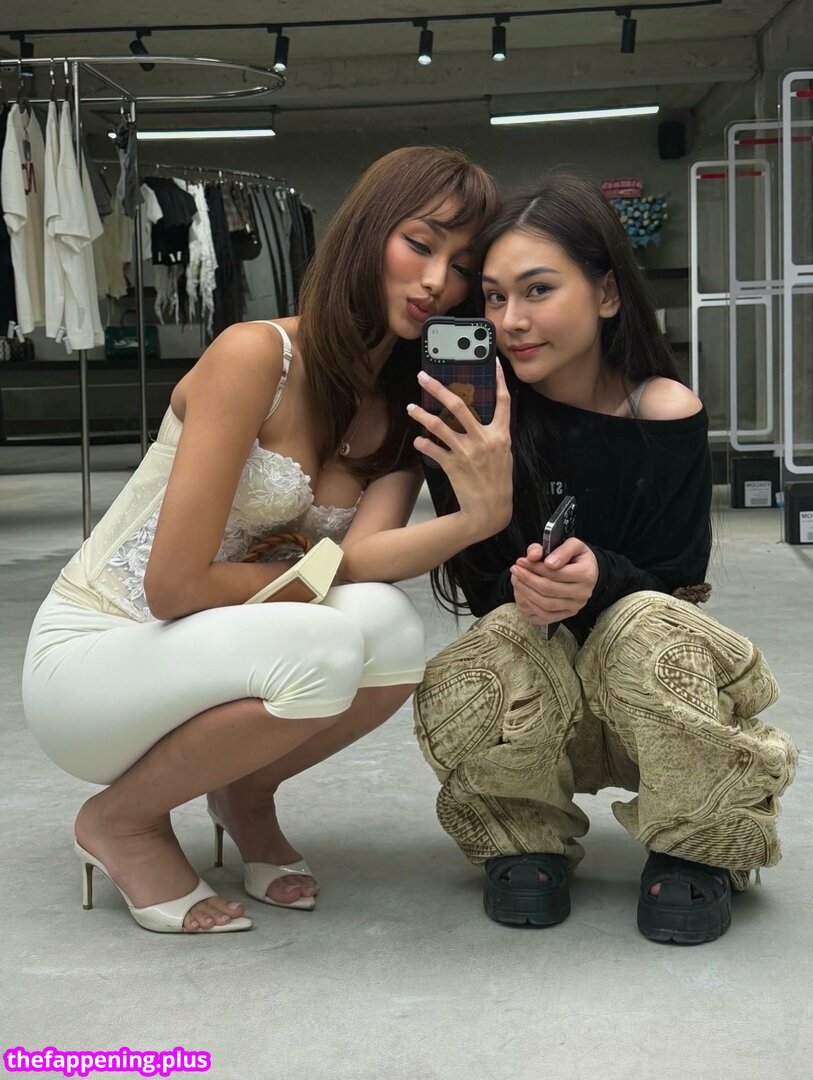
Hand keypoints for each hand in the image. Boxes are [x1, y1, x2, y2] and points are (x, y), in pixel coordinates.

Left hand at [407, 361, 511, 539]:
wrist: (490, 510)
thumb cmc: (497, 482)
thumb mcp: (503, 454)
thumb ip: (493, 434)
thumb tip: (475, 417)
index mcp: (501, 435)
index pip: (503, 401)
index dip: (498, 380)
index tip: (491, 362)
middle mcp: (484, 440)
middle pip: (459, 406)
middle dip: (439, 389)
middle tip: (424, 377)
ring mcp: (467, 452)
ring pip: (440, 426)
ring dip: (422, 415)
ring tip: (410, 408)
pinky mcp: (454, 466)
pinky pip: (434, 450)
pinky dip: (424, 445)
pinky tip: (418, 441)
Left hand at [510, 537, 597, 625]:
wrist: (585, 572)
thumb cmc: (576, 557)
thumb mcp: (573, 544)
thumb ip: (559, 549)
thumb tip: (544, 561)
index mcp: (587, 575)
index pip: (555, 574)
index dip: (536, 568)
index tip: (521, 561)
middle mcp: (582, 594)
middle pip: (548, 590)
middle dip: (527, 579)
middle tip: (515, 569)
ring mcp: (574, 607)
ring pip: (544, 604)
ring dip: (525, 592)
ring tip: (516, 579)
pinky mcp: (565, 616)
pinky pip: (543, 616)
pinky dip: (529, 607)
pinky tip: (521, 594)